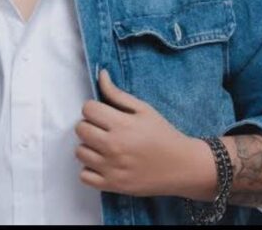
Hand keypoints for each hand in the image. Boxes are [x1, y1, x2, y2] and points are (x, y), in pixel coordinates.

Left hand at [74, 69, 191, 197]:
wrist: (182, 166)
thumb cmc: (162, 134)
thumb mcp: (143, 109)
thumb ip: (117, 93)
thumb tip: (101, 74)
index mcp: (121, 124)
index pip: (87, 109)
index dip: (94, 108)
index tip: (104, 113)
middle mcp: (113, 147)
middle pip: (81, 129)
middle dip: (89, 125)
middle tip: (104, 128)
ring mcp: (112, 168)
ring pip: (79, 152)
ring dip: (89, 146)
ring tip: (104, 145)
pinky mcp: (112, 186)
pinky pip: (84, 176)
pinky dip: (90, 169)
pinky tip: (103, 163)